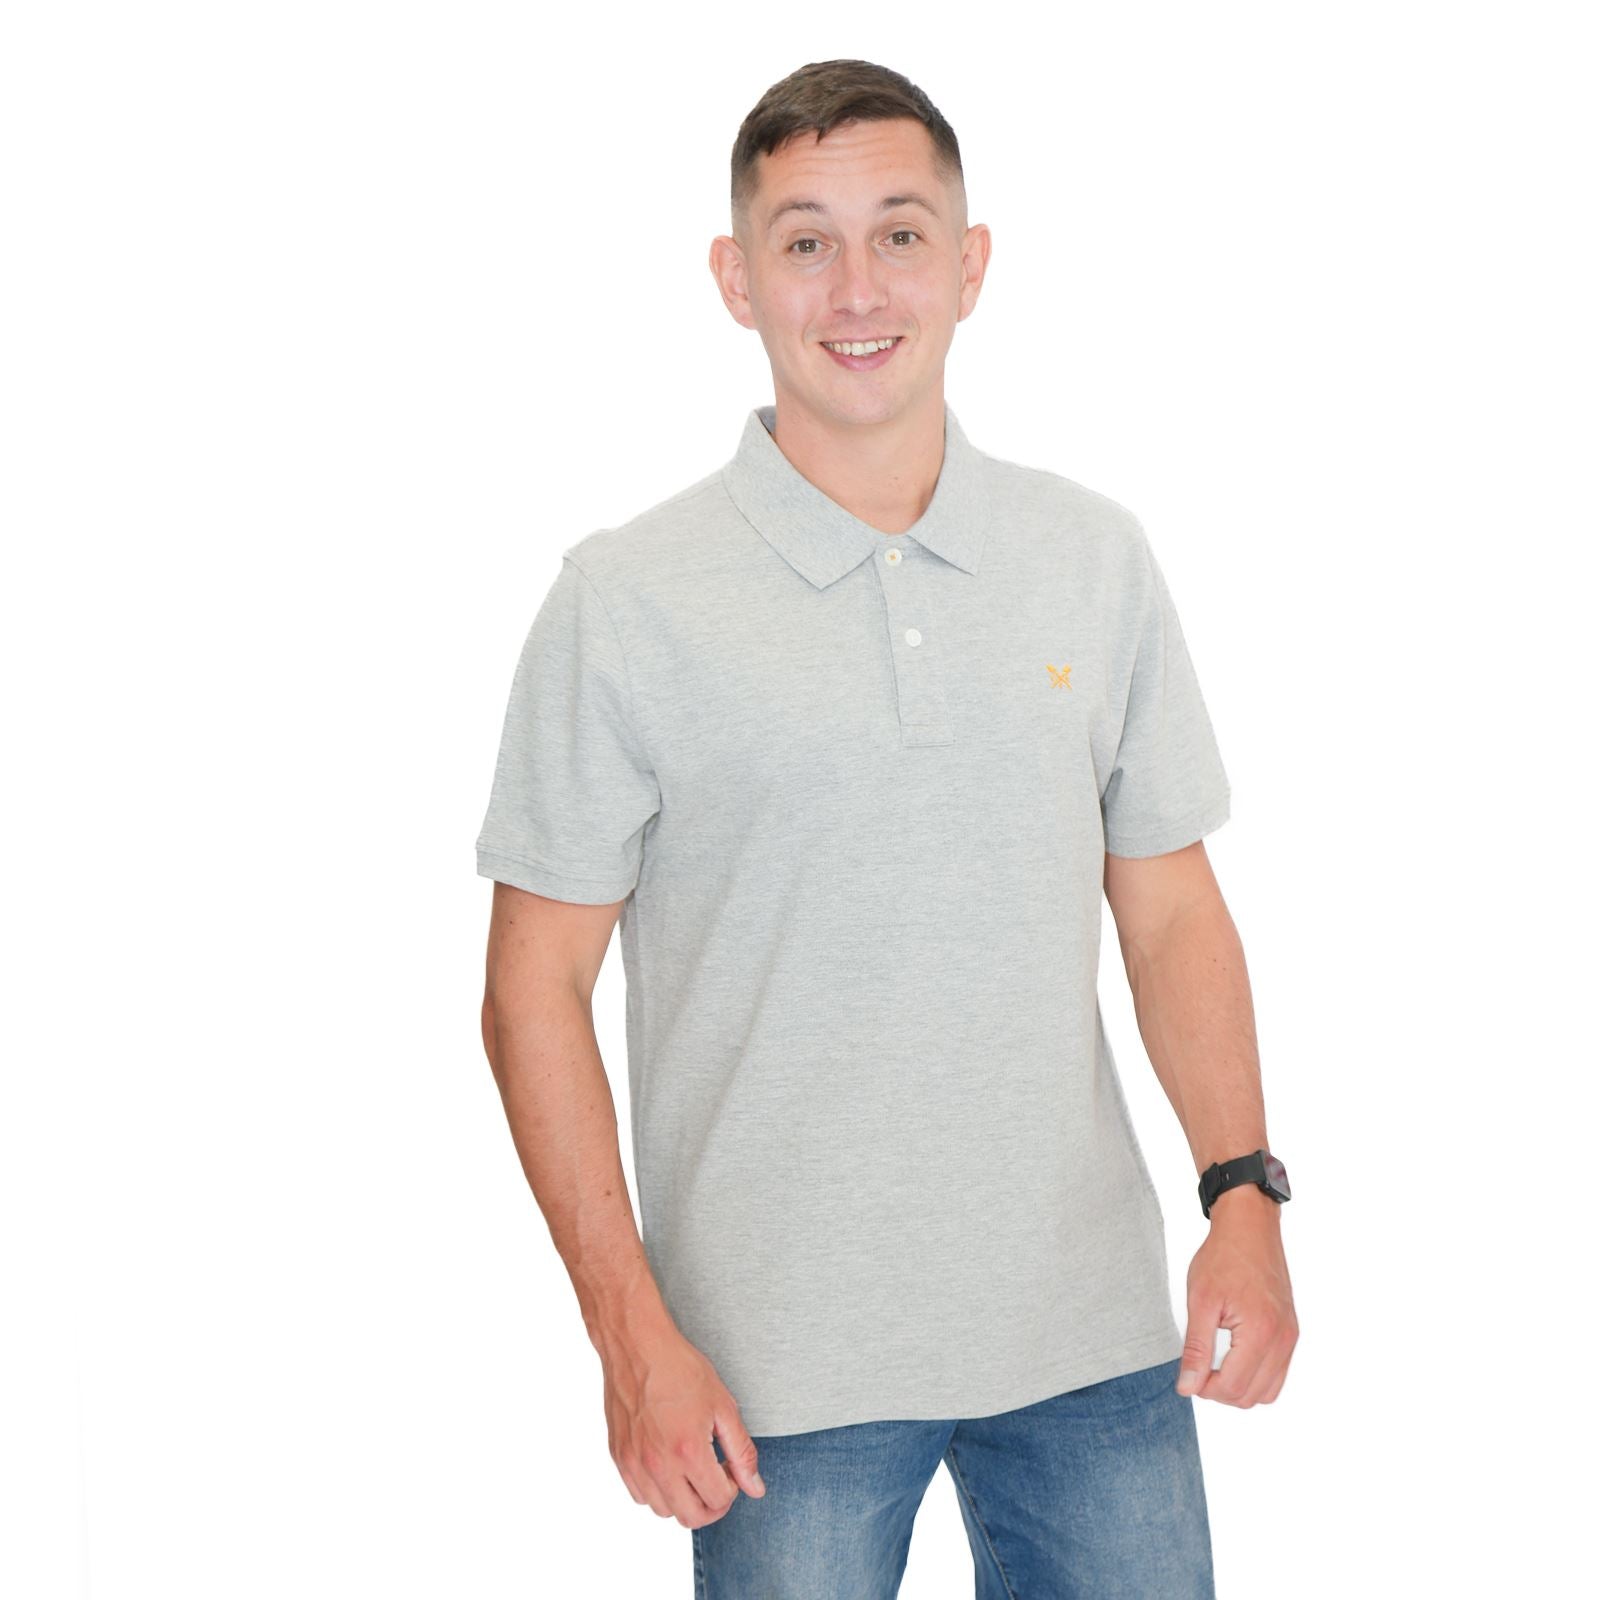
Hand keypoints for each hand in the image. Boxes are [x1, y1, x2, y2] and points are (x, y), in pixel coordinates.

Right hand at [595, 1311, 765, 1527]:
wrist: (637, 1345)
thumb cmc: (680, 1369)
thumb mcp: (723, 1406)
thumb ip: (742, 1452)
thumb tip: (755, 1489)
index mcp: (688, 1451)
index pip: (718, 1501)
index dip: (732, 1489)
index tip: (730, 1468)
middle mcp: (658, 1464)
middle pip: (691, 1517)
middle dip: (711, 1505)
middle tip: (717, 1480)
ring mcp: (634, 1463)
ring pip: (663, 1511)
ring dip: (683, 1499)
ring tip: (691, 1469)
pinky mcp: (618, 1457)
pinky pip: (639, 1495)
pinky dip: (657, 1491)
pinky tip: (668, 1463)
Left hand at [1175, 1188, 1297, 1405]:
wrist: (1250, 1228)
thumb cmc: (1223, 1257)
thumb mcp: (1200, 1301)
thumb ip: (1195, 1349)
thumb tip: (1188, 1386)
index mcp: (1260, 1333)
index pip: (1233, 1387)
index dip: (1205, 1388)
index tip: (1189, 1373)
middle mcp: (1282, 1340)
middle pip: (1251, 1396)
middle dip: (1221, 1390)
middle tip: (1199, 1366)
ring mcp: (1290, 1337)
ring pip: (1268, 1391)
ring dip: (1239, 1387)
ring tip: (1215, 1362)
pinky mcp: (1291, 1332)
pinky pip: (1277, 1373)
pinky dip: (1256, 1376)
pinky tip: (1233, 1356)